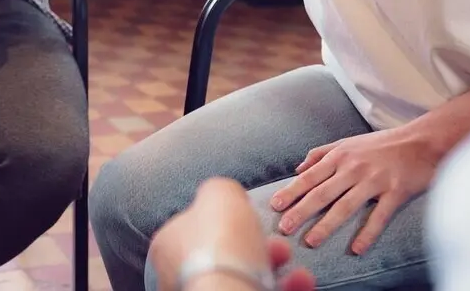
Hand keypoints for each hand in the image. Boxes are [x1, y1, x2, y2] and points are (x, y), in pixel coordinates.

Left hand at [151, 178, 314, 290]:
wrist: (229, 290)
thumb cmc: (221, 242)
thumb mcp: (220, 194)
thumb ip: (221, 189)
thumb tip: (227, 194)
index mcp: (168, 243)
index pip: (197, 228)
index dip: (228, 221)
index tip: (251, 218)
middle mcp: (179, 272)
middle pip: (226, 254)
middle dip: (259, 245)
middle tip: (279, 244)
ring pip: (245, 275)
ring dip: (274, 266)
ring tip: (287, 258)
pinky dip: (285, 286)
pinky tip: (300, 279)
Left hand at [269, 126, 439, 254]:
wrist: (423, 140)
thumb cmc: (382, 144)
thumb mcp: (347, 142)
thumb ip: (320, 154)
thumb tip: (297, 169)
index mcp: (339, 156)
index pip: (309, 177)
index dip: (291, 192)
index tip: (274, 206)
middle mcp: (353, 168)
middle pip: (322, 193)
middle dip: (300, 211)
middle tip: (283, 228)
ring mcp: (374, 181)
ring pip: (345, 207)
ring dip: (326, 226)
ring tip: (310, 241)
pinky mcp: (396, 192)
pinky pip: (379, 217)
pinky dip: (367, 234)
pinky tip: (356, 249)